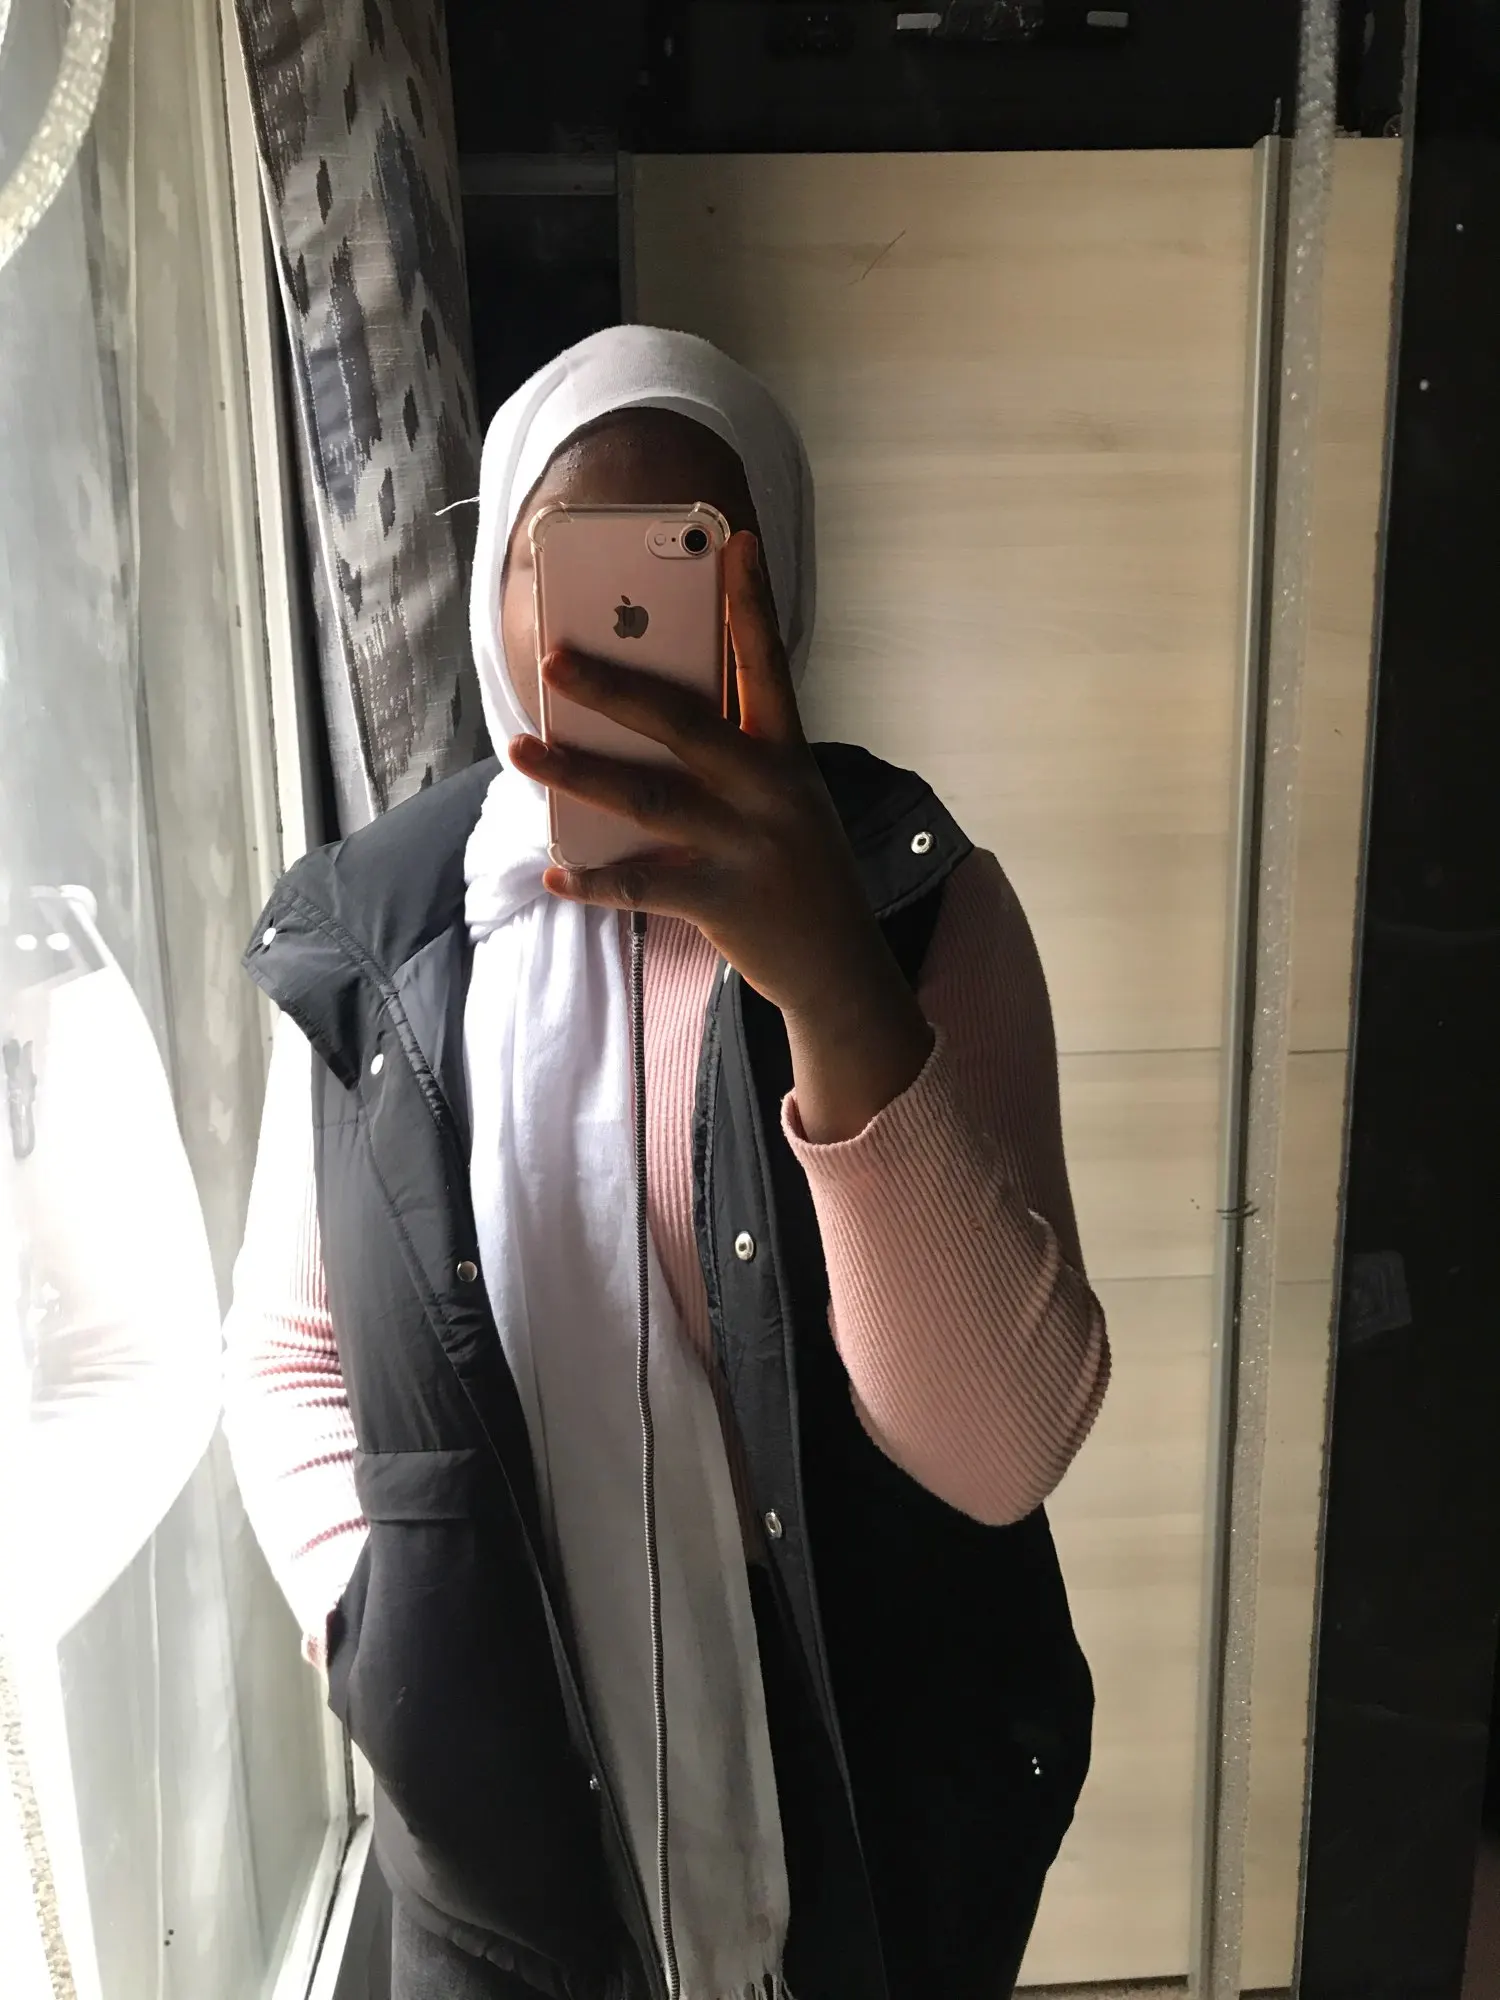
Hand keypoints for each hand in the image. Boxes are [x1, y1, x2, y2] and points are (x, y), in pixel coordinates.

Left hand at [507, 532, 933, 1138]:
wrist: (840, 967)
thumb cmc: (797, 871)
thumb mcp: (784, 801)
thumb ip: (733, 757)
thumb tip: (642, 719)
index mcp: (787, 754)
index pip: (768, 662)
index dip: (750, 600)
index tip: (734, 539)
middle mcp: (770, 790)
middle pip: (683, 724)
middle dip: (614, 686)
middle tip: (555, 657)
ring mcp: (747, 845)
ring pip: (647, 799)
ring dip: (575, 773)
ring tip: (521, 751)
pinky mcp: (724, 900)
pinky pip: (643, 885)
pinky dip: (594, 881)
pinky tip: (553, 872)